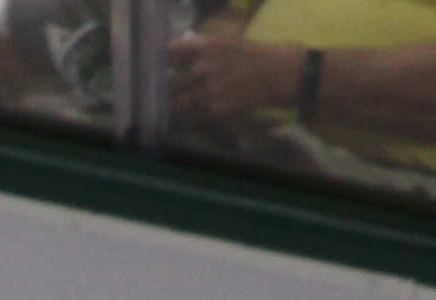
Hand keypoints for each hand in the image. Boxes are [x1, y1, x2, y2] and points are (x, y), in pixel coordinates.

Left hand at [165, 24, 301, 120]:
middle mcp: (202, 67)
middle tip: (158, 97)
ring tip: (165, 114)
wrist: (279, 74)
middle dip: (163, 91)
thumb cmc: (256, 54)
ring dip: (171, 109)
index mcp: (205, 46)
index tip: (156, 69)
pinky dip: (185, 121)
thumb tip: (179, 46)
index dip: (161, 62)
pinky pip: (192, 118)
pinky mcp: (215, 109)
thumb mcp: (228, 40)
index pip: (170, 52)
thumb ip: (202, 45)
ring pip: (177, 104)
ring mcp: (208, 90)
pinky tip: (181, 123)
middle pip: (170, 82)